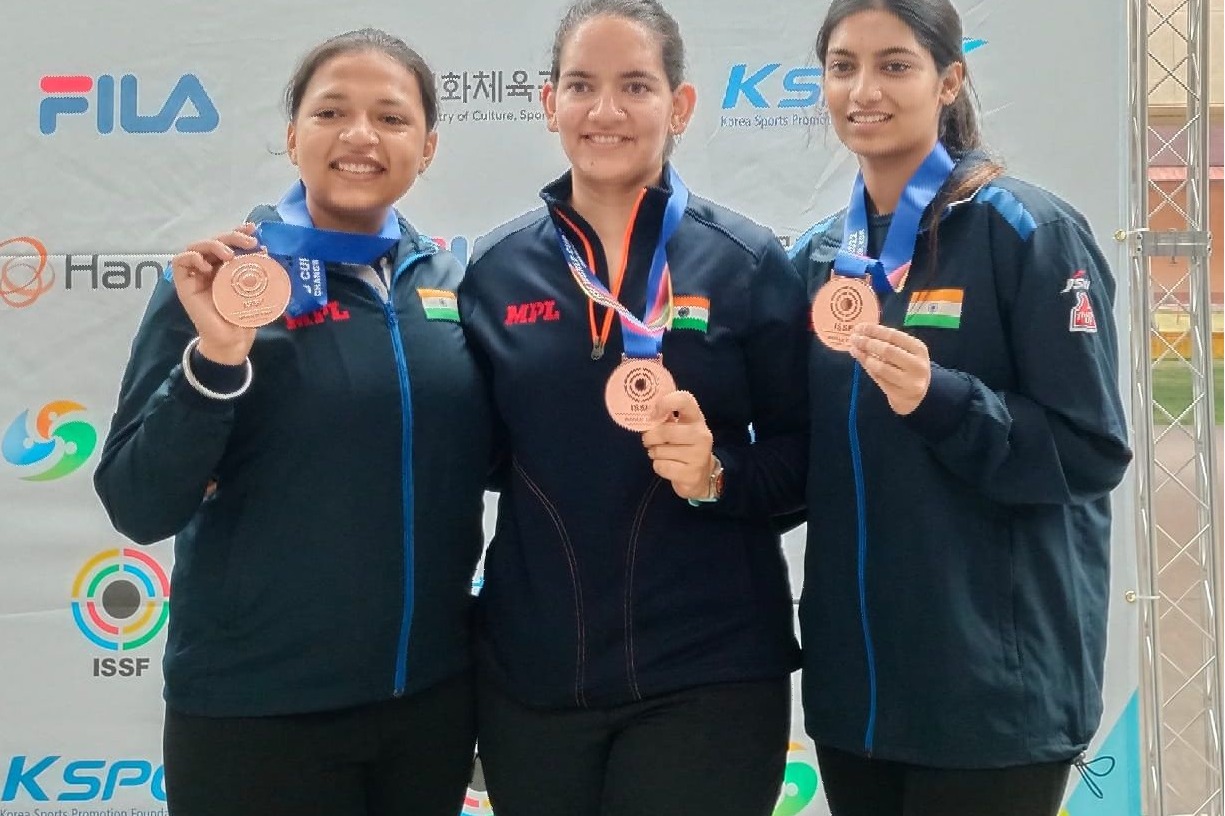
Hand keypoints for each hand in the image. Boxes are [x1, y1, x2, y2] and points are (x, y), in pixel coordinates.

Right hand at [169, 223, 259, 364]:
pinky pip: (180, 262)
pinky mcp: (184, 284)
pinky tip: (207, 266)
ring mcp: (196, 274)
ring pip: (197, 246)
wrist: (232, 339)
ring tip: (229, 255)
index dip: (238, 232)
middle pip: (215, 240)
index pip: (229, 242)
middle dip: (232, 237)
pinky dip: (192, 258)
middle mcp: (211, 267)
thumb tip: (266, 251)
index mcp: (226, 266)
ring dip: (213, 244)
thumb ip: (258, 271)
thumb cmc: (244, 315)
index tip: (253, 229)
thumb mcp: (255, 289)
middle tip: (249, 242)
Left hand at [641, 390, 715, 499]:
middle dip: (650, 437)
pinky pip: (661, 467)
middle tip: (649, 441)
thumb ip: (664, 416)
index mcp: (696, 418)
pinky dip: (658, 466)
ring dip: (654, 453)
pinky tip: (668, 465)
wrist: (702, 474)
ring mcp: (699, 455)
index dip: (665, 403)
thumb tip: (642, 408)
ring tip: (662, 453)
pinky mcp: (691, 474)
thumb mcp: (679, 427)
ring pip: (660, 451)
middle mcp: (701, 434)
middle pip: (665, 431)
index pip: (684, 400)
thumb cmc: (684, 445)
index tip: (653, 413)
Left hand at [848, 323, 931, 414]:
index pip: (894, 336)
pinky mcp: (900, 395)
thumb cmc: (907, 369)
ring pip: (881, 367)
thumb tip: (861, 332)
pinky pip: (879, 379)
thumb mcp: (904, 353)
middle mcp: (917, 365)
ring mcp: (909, 381)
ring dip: (865, 357)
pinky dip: (868, 368)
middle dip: (867, 343)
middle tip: (853, 338)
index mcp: (919, 349)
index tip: (859, 327)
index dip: (874, 330)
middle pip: (887, 350)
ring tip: (854, 349)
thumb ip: (885, 343)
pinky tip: (861, 360)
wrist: (917, 397)